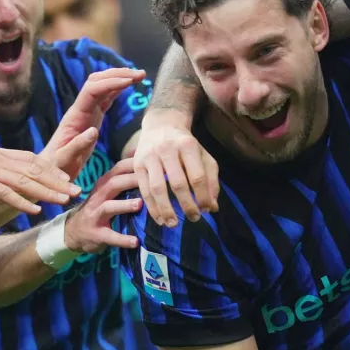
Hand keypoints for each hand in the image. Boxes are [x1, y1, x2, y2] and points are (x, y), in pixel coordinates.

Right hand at [0, 132, 80, 214]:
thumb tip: (5, 174)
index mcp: (0, 154)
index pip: (34, 161)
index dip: (53, 170)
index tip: (70, 178)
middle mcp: (0, 160)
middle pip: (35, 170)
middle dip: (58, 181)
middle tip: (78, 190)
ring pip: (25, 182)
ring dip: (47, 192)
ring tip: (65, 200)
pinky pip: (4, 193)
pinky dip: (21, 202)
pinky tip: (35, 210)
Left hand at [44, 68, 145, 177]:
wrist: (51, 168)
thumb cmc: (56, 166)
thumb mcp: (64, 160)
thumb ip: (77, 146)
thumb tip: (94, 131)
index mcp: (75, 116)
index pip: (92, 90)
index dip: (110, 83)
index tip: (129, 82)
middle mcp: (81, 109)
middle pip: (97, 81)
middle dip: (118, 74)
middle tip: (140, 74)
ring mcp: (87, 112)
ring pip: (102, 86)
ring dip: (119, 77)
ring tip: (139, 75)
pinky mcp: (93, 117)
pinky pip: (106, 98)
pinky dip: (118, 89)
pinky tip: (129, 85)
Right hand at [63, 158, 142, 251]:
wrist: (73, 231)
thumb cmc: (97, 208)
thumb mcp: (106, 192)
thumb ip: (123, 180)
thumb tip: (147, 166)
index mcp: (104, 184)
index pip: (118, 168)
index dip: (133, 163)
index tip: (151, 160)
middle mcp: (98, 196)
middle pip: (113, 184)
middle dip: (131, 180)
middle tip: (150, 181)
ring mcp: (94, 215)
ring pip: (108, 207)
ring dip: (124, 205)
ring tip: (140, 204)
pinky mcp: (95, 234)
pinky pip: (109, 236)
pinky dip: (122, 239)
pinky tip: (135, 242)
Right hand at [133, 111, 218, 226]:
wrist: (160, 125)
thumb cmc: (186, 145)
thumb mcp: (203, 156)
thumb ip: (211, 180)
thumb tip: (213, 207)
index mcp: (188, 145)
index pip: (197, 176)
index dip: (203, 196)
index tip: (207, 210)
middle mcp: (167, 149)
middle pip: (178, 183)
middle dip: (186, 205)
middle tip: (194, 219)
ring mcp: (150, 157)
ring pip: (157, 188)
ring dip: (166, 209)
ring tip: (173, 224)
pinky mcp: (137, 165)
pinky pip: (144, 190)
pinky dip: (152, 207)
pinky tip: (160, 218)